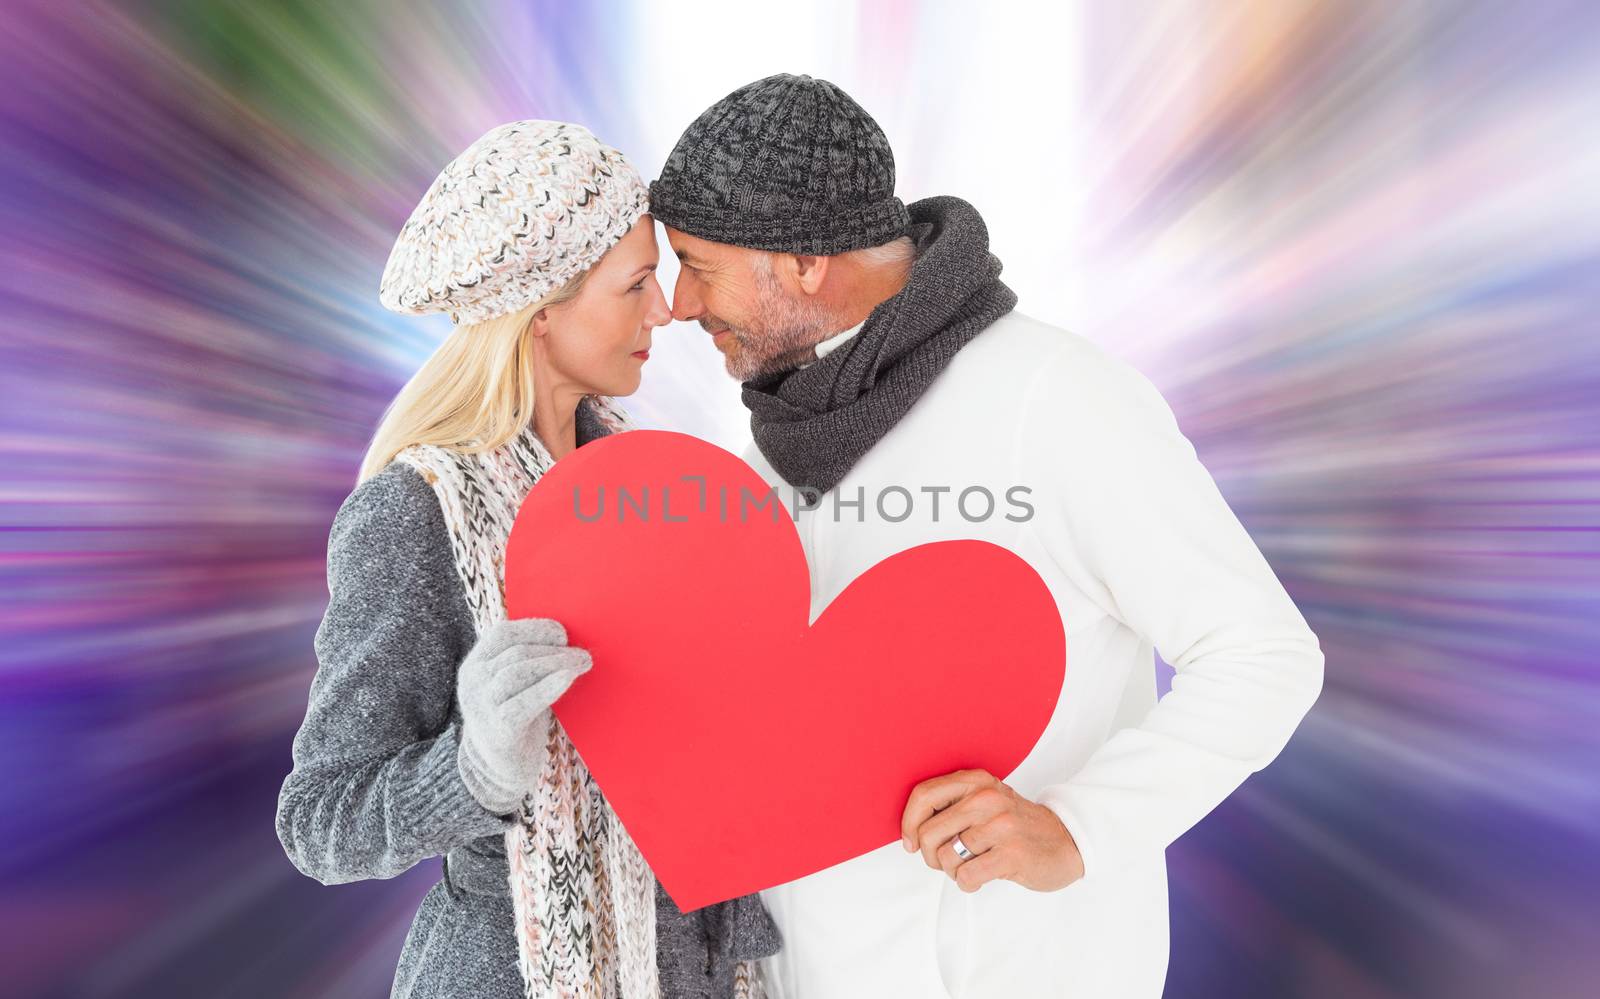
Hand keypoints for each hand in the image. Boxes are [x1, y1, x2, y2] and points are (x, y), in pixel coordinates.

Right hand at [455, 617, 591, 814]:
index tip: (562, 633)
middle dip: (553, 650)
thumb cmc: (513, 719)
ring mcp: (483, 707)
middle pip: (516, 653)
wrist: (498, 772)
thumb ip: (526, 663)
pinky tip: (569, 678)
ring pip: (519, 672)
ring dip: (557, 664)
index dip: (534, 628)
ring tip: (583, 663)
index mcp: (474, 666)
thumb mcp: (512, 686)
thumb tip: (566, 639)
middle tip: (582, 654)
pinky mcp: (499, 730)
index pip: (502, 634)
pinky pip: (525, 703)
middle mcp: (473, 683)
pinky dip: (549, 687)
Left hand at [900, 768, 1084, 893]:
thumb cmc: (1015, 825)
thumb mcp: (985, 801)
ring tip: (970, 866)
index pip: (923, 796)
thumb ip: (951, 805)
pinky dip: (967, 883)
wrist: (1066, 840)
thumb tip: (909, 831)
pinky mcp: (1012, 853)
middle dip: (930, 856)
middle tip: (947, 861)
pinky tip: (981, 878)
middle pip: (928, 833)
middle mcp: (987, 798)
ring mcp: (1000, 825)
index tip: (910, 843)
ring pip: (946, 857)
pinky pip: (966, 876)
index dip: (908, 823)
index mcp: (976, 781)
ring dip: (953, 871)